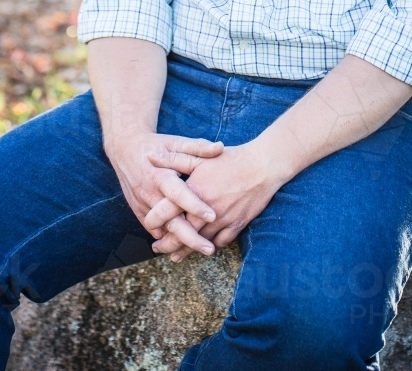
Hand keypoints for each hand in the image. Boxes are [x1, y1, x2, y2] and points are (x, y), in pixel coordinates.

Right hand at [105, 132, 224, 255]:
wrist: (125, 150)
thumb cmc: (155, 145)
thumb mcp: (175, 142)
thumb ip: (197, 147)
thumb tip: (220, 147)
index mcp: (161, 176)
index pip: (178, 194)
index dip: (194, 205)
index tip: (212, 216)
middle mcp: (151, 194)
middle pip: (170, 221)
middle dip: (190, 238)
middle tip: (210, 249)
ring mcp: (143, 205)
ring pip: (162, 230)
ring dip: (180, 243)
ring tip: (201, 251)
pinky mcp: (139, 212)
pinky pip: (154, 230)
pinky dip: (168, 238)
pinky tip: (185, 247)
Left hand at [146, 140, 284, 261]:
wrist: (263, 166)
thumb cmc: (230, 159)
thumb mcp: (200, 156)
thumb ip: (173, 159)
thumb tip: (150, 157)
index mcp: (194, 192)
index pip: (166, 213)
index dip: (153, 221)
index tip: (148, 226)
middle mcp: (206, 210)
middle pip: (180, 234)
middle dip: (166, 244)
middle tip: (157, 248)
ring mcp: (222, 220)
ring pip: (199, 242)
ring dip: (186, 250)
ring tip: (175, 255)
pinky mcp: (237, 225)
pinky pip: (221, 242)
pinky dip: (211, 246)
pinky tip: (204, 248)